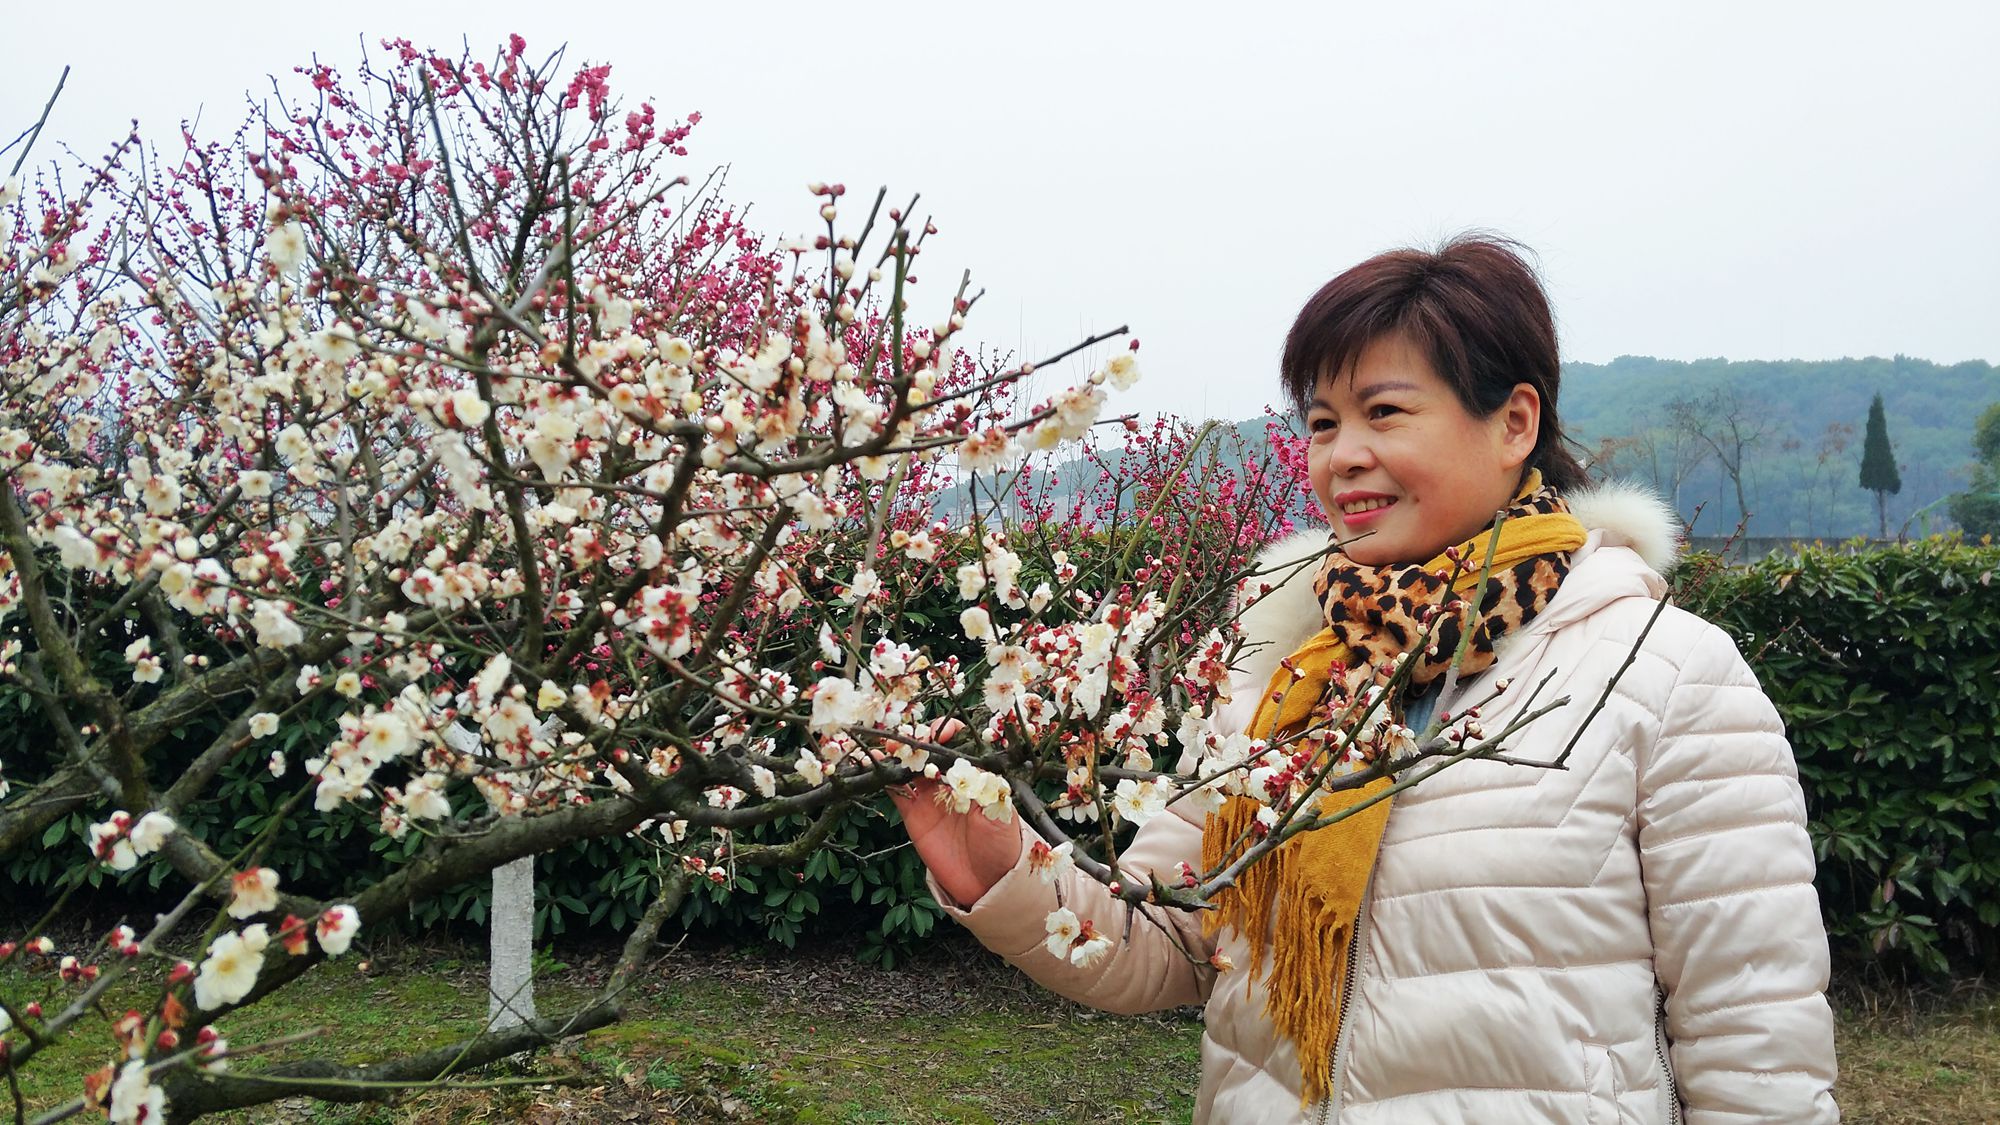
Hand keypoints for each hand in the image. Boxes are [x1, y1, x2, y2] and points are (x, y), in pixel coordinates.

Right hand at [885, 719, 1021, 906]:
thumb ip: (982, 788)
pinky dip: (885, 776)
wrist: (988, 883)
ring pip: (911, 766)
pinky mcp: (913, 814)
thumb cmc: (1002, 845)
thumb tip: (965, 765)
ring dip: (899, 752)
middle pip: (930, 751)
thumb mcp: (999, 812)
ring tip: (890, 745)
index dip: (949, 733)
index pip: (959, 745)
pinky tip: (877, 766)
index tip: (942, 732)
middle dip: (919, 738)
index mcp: (975, 776)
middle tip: (909, 736)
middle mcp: (951, 782)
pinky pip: (897, 790)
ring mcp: (930, 797)